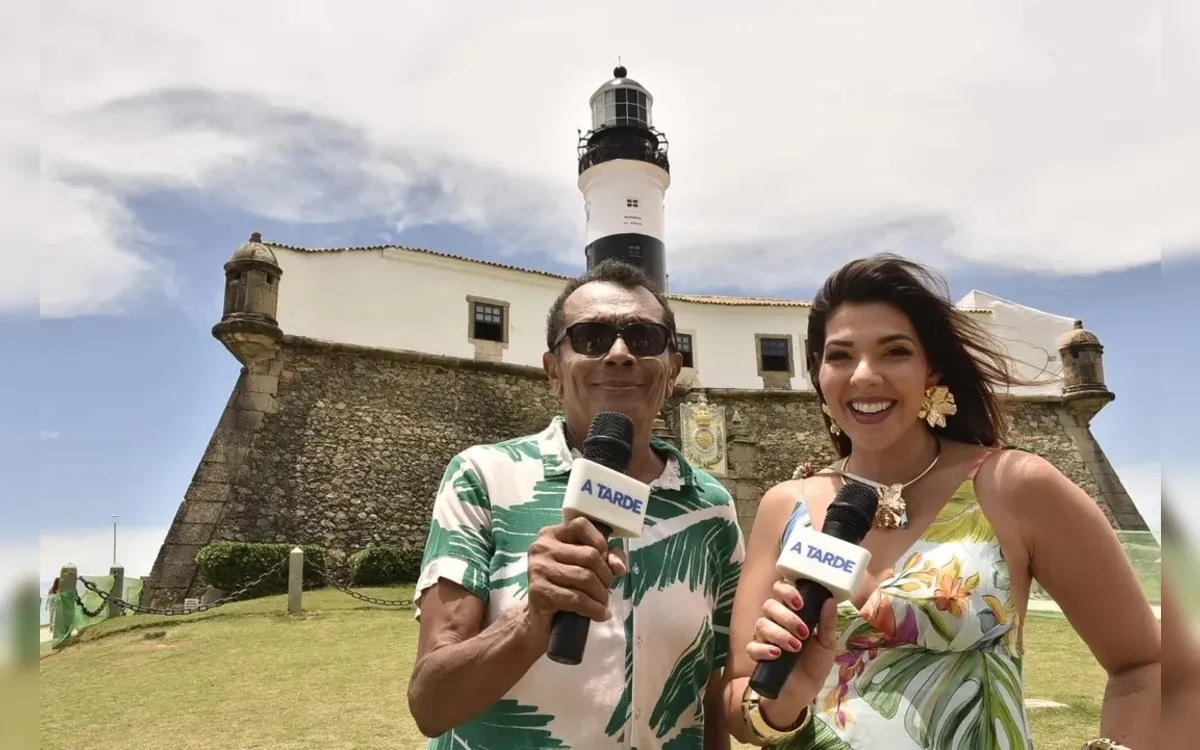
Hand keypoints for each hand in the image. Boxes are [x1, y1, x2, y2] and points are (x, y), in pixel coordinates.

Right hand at [524, 517, 627, 642]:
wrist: (538, 619)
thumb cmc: (564, 587)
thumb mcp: (585, 567)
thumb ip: (606, 558)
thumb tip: (619, 567)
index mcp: (551, 535)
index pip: (581, 524)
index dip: (600, 541)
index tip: (605, 560)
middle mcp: (541, 547)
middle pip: (589, 555)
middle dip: (605, 576)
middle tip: (606, 589)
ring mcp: (538, 569)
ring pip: (585, 577)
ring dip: (601, 595)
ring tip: (603, 603)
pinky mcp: (539, 592)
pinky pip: (576, 598)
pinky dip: (594, 609)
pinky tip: (600, 614)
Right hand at [748, 580, 839, 708]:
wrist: (803, 692)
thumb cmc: (814, 665)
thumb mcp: (827, 644)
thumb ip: (827, 623)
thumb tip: (829, 599)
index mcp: (792, 614)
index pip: (780, 590)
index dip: (786, 591)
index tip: (800, 603)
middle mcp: (775, 622)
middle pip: (769, 605)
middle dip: (786, 616)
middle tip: (803, 632)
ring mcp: (764, 638)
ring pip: (761, 624)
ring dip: (779, 634)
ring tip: (795, 647)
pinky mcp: (757, 656)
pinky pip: (752, 646)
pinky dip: (764, 649)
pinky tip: (777, 655)